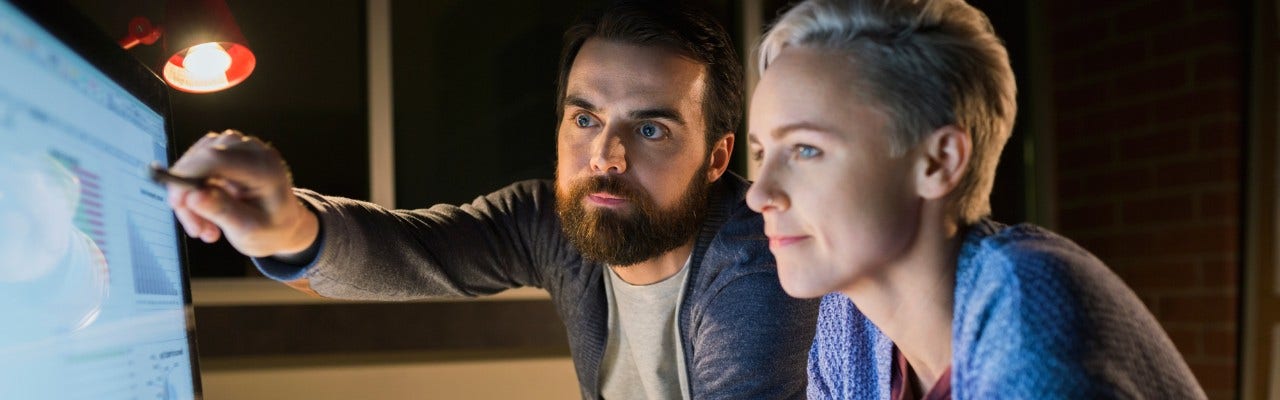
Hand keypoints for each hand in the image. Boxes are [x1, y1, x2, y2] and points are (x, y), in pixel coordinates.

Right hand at [166, 130, 317, 257]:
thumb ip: (223, 212)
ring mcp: (239, 148)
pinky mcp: (226, 152)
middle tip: (196, 231)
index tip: (177, 203)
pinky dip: (193, 190)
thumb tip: (193, 196)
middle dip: (188, 194)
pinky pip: (196, 165)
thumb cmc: (272, 230)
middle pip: (201, 158)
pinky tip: (205, 215)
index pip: (217, 157)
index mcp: (265, 168)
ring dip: (190, 196)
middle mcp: (253, 150)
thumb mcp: (250, 231)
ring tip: (205, 229)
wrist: (284, 226)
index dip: (189, 174)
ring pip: (194, 161)